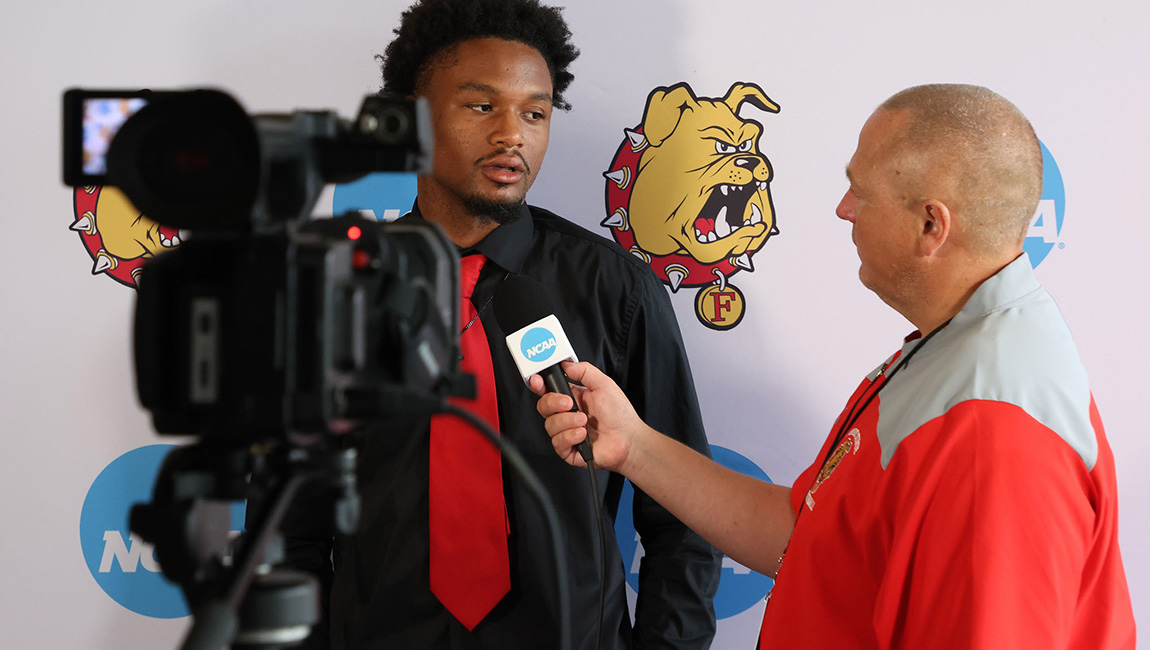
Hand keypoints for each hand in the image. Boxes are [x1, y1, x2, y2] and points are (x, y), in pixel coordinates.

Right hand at [529, 361, 645, 471]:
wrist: (629, 439)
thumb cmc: (620, 415)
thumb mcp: (604, 384)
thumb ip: (584, 371)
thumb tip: (567, 364)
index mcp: (571, 398)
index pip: (547, 390)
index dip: (538, 384)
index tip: (538, 381)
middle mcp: (566, 415)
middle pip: (543, 406)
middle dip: (553, 403)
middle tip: (570, 403)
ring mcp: (566, 432)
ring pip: (549, 425)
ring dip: (567, 421)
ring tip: (585, 421)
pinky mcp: (568, 449)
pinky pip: (557, 442)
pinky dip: (570, 436)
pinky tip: (583, 434)